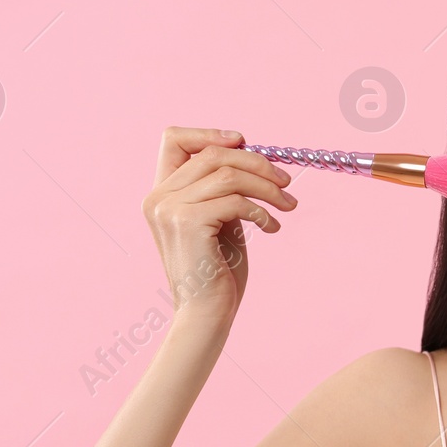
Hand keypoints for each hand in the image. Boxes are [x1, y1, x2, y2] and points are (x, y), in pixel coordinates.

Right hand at [141, 127, 295, 324]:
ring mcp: (169, 208)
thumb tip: (253, 156)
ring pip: (228, 174)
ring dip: (267, 187)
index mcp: (161, 193)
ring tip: (288, 206)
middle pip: (214, 154)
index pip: (174, 139)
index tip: (246, 142)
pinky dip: (262, 211)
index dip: (211, 133)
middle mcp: (158, 196)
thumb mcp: (220, 219)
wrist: (206, 313)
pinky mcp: (187, 222)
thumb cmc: (218, 271)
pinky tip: (272, 228)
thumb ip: (223, 189)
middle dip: (258, 163)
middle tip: (286, 182)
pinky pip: (235, 200)